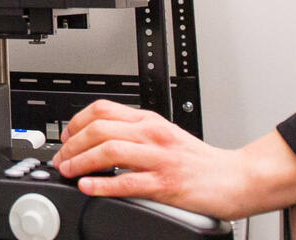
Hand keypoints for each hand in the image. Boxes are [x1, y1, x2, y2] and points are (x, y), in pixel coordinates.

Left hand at [49, 100, 295, 220]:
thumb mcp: (165, 137)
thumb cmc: (200, 163)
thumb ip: (135, 135)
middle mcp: (152, 135)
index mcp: (150, 122)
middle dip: (72, 145)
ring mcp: (159, 158)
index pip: (103, 110)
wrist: (235, 179)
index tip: (65, 139)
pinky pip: (127, 181)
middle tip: (60, 159)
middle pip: (100, 129)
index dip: (76, 123)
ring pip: (109, 150)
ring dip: (81, 161)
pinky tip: (88, 186)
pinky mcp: (166, 183)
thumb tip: (99, 139)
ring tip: (68, 171)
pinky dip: (103, 184)